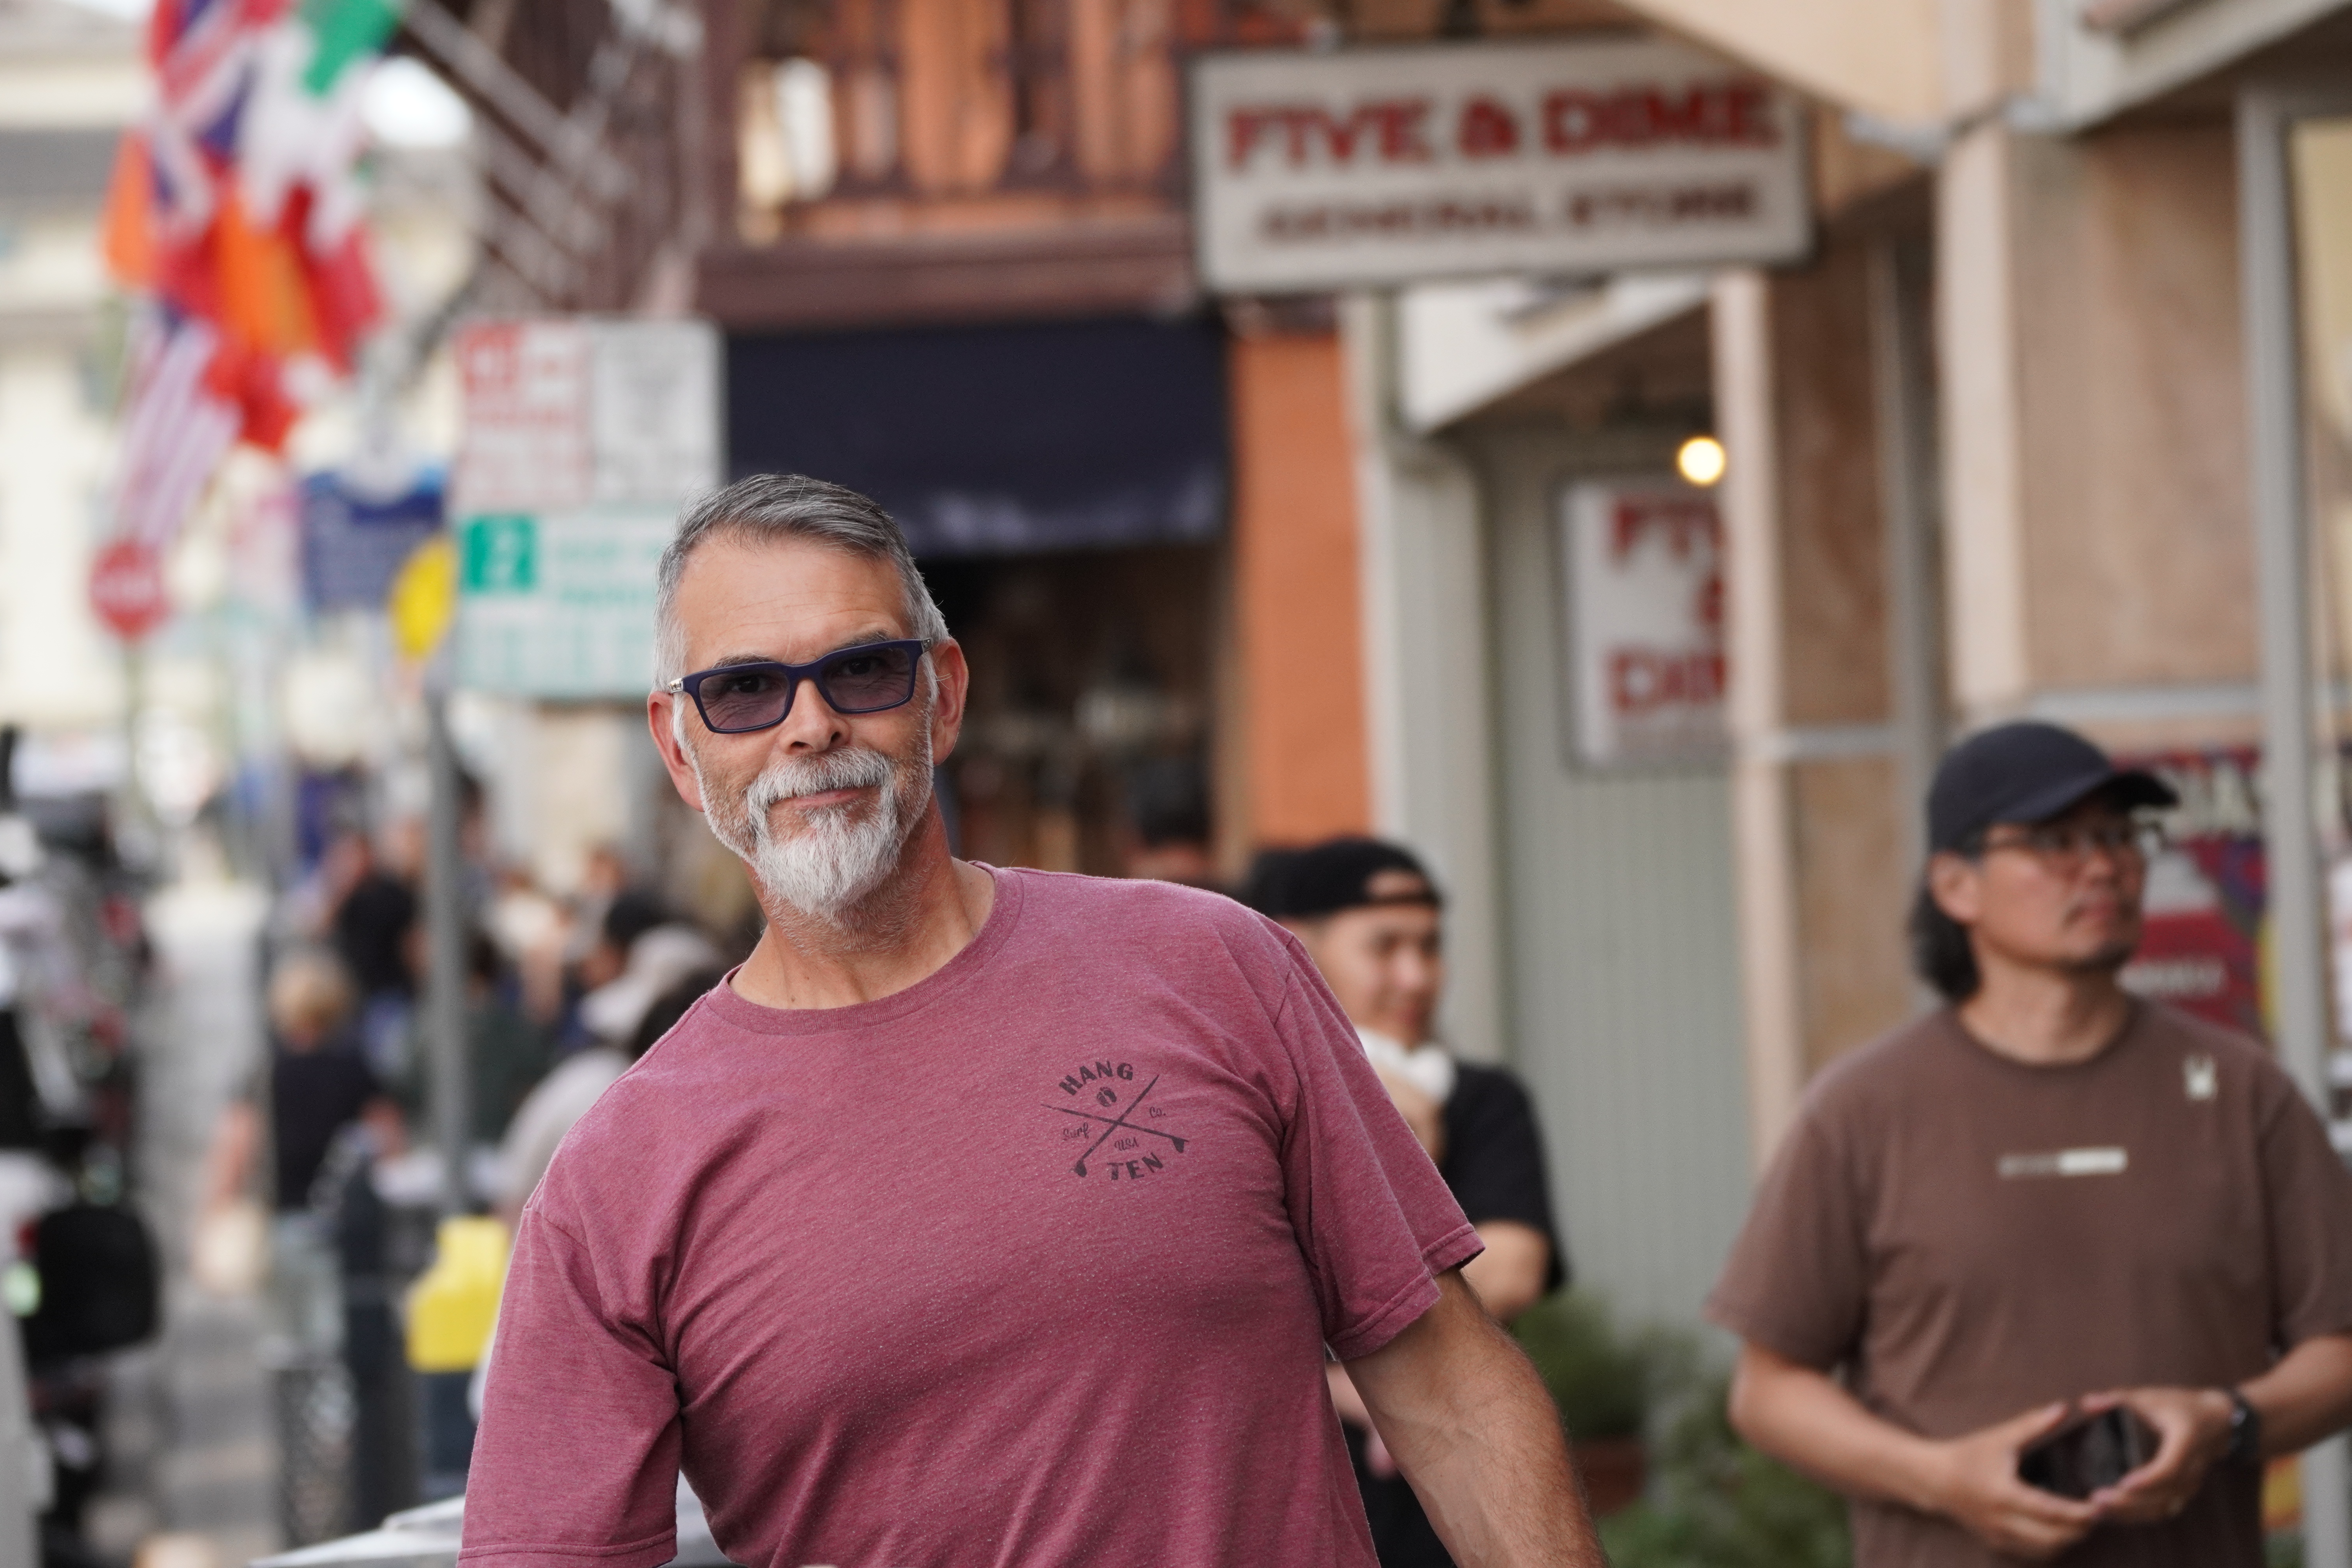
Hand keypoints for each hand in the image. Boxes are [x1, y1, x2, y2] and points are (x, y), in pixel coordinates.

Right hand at [1919, 1402, 2101, 1559]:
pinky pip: (2034, 1552)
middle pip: (2054, 1538)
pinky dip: (2051, 1544)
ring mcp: (2000, 1536)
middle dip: (2080, 1528)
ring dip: (2068, 1538)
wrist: (1934, 1479)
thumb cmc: (1968, 1454)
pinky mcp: (1998, 1543)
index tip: (2101, 1506)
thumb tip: (2062, 1409)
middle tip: (2099, 1511)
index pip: (2050, 1511)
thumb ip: (2031, 1424)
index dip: (2079, 1512)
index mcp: (2004, 1494)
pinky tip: (2059, 1528)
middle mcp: (2002, 1521)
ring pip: (2047, 1549)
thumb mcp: (1999, 1437)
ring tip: (2082, 1520)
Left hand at [2082, 1386, 2233, 1522]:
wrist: (2218, 1422)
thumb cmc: (2181, 1406)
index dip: (2149, 1479)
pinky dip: (2139, 1515)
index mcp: (2186, 1442)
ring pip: (2162, 1509)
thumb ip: (2119, 1398)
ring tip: (2097, 1511)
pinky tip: (2112, 1514)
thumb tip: (2086, 1404)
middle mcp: (2192, 1468)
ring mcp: (2190, 1484)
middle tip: (2096, 1500)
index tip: (2123, 1483)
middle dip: (2129, 1502)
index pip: (2170, 1468)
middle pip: (2163, 1495)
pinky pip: (2162, 1510)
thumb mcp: (2153, 1396)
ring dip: (2131, 1514)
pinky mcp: (2183, 1492)